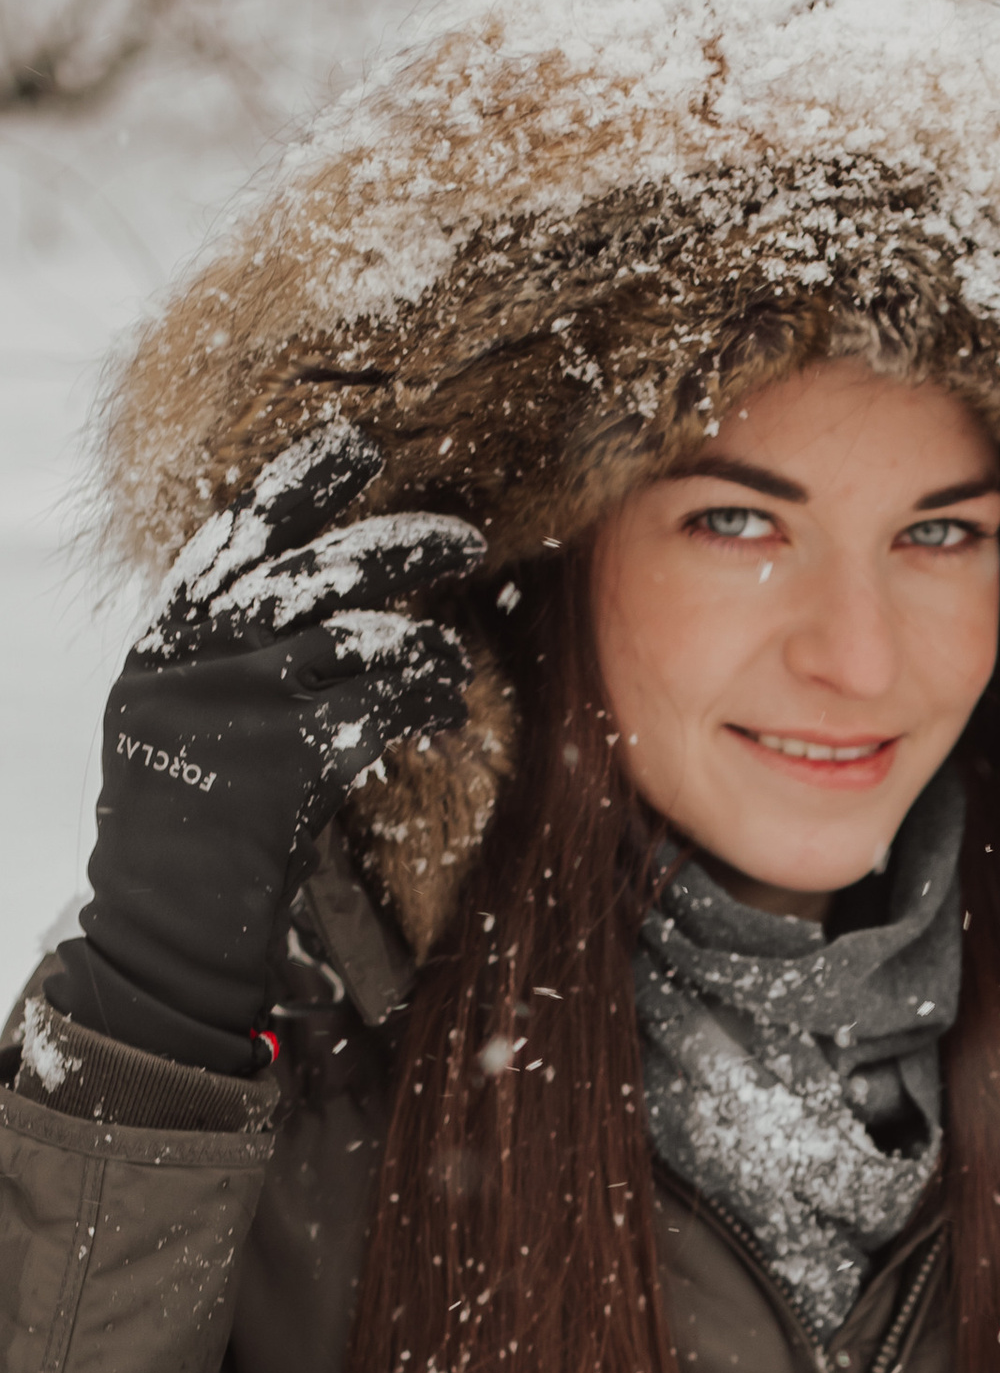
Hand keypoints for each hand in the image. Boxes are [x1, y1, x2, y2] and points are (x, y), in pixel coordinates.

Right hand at [63, 423, 484, 1067]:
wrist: (164, 927)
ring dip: (424, 638)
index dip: (298, 486)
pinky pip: (380, 709)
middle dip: (395, 545)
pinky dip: (423, 701)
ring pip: (357, 636)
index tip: (355, 445)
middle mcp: (197, 665)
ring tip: (452, 653)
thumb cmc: (185, 834)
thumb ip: (224, 664)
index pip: (234, 540)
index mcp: (163, 646)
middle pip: (309, 572)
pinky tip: (445, 711)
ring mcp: (241, 711)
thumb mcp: (179, 728)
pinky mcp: (289, 765)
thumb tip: (307, 612)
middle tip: (464, 534)